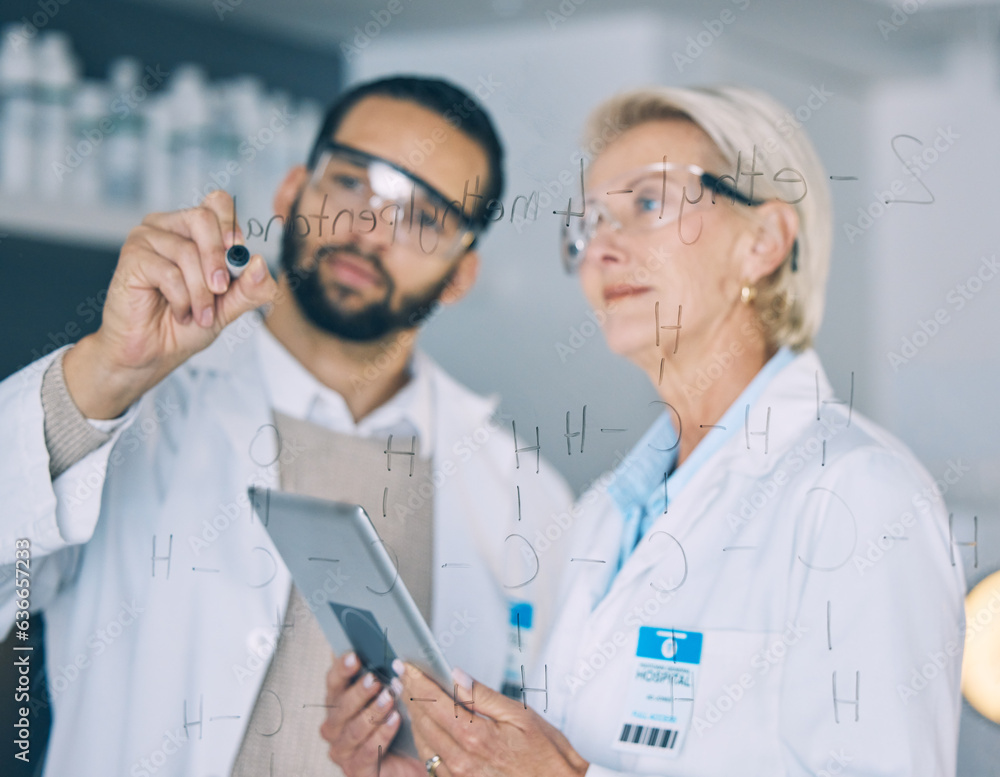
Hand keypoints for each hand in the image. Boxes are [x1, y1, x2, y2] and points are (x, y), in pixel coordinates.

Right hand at [62, 190, 276, 418]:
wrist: (153, 353)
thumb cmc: (187, 324)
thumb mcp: (229, 306)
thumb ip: (250, 288)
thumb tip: (261, 264)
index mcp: (194, 230)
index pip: (217, 202)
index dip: (231, 225)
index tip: (237, 253)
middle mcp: (169, 226)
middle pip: (203, 219)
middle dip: (218, 260)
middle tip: (221, 290)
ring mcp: (146, 238)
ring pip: (188, 252)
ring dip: (201, 292)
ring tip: (200, 315)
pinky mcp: (131, 257)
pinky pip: (168, 272)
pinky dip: (182, 300)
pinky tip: (180, 314)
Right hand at [320, 652, 422, 776]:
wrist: (412, 760)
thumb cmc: (400, 723)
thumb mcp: (393, 694)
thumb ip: (384, 674)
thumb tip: (387, 650)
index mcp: (339, 702)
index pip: (333, 682)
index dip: (341, 668)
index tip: (354, 656)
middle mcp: (335, 726)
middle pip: (340, 706)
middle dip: (359, 692)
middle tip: (375, 680)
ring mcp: (343, 750)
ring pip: (353, 729)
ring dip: (372, 712)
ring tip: (389, 698)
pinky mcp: (356, 770)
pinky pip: (366, 752)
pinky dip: (381, 734)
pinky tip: (395, 721)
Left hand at [401, 664, 588, 776]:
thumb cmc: (546, 755)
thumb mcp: (520, 715)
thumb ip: (483, 695)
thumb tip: (455, 675)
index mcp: (477, 737)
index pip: (436, 702)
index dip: (418, 681)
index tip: (407, 666)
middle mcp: (462, 761)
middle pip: (423, 722)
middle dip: (410, 695)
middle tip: (402, 676)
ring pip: (423, 743)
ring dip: (414, 718)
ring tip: (408, 696)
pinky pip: (431, 763)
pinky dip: (424, 740)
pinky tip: (424, 727)